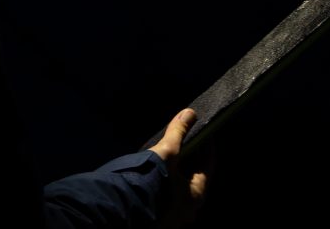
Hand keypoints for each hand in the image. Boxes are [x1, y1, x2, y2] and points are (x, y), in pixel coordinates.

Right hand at [147, 108, 208, 225]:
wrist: (121, 204)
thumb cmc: (150, 179)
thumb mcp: (166, 152)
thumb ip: (178, 132)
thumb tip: (189, 113)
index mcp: (196, 195)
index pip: (208, 165)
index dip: (206, 147)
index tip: (204, 133)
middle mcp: (189, 209)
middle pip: (194, 177)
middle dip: (191, 158)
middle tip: (187, 139)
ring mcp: (174, 216)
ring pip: (181, 187)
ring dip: (178, 170)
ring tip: (172, 152)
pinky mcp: (159, 216)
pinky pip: (169, 194)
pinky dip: (168, 181)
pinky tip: (160, 170)